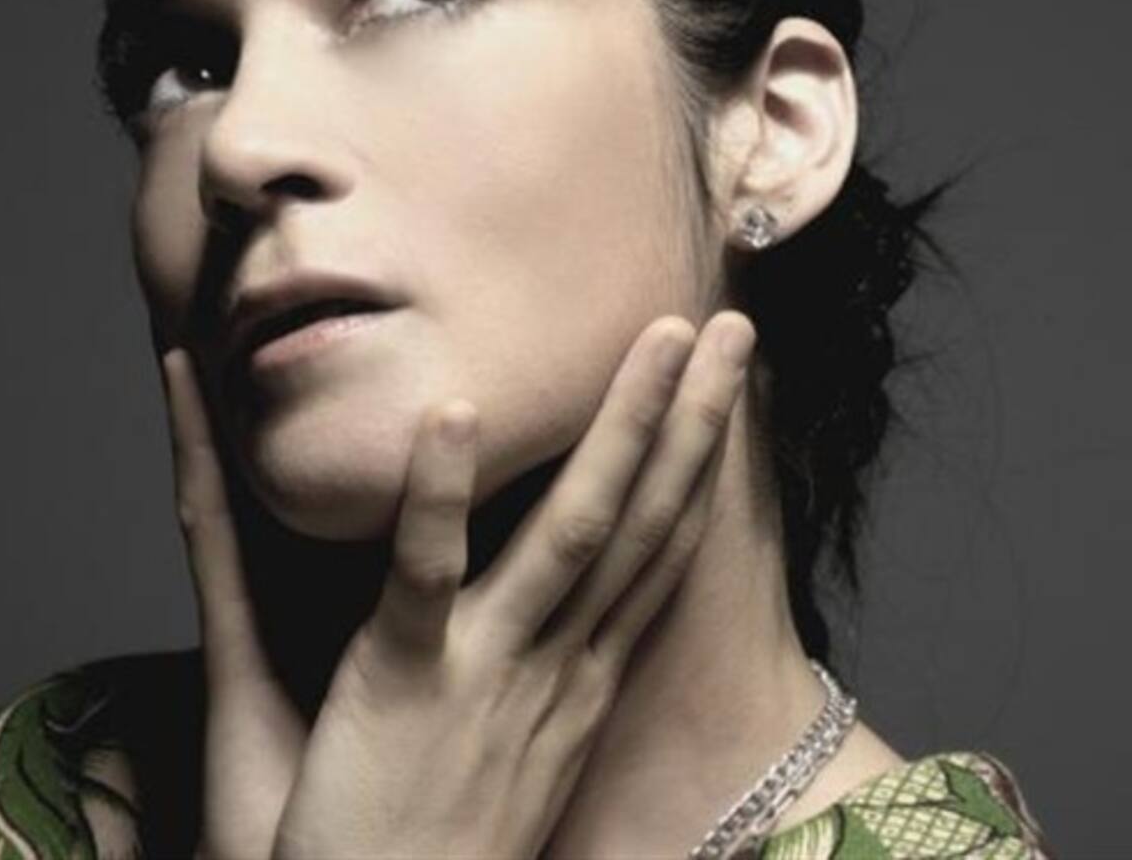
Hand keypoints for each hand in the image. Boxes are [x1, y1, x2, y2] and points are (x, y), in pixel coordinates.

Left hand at [160, 309, 755, 859]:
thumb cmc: (431, 852)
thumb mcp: (511, 764)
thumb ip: (535, 683)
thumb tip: (560, 625)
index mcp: (580, 682)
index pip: (660, 557)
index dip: (700, 473)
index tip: (727, 399)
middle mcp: (559, 669)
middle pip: (647, 524)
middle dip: (697, 422)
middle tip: (736, 331)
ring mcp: (491, 671)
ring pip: (575, 528)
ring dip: (624, 426)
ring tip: (661, 335)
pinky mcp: (401, 680)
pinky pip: (427, 571)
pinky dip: (442, 490)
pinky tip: (456, 409)